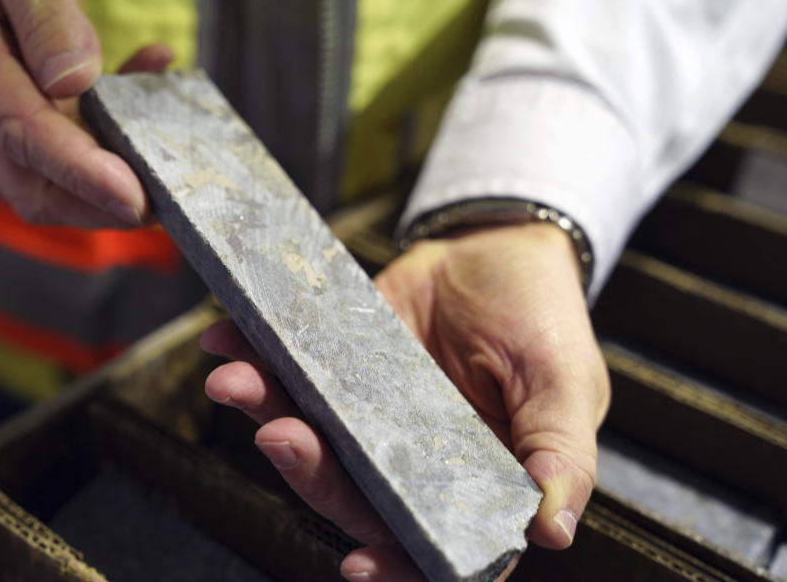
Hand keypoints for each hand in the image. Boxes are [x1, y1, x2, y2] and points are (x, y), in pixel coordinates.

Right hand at [0, 0, 157, 227]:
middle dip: (99, 203)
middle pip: (30, 182)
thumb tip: (72, 83)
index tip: (133, 197)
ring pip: (54, 174)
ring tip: (172, 138)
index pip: (20, 132)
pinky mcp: (20, 108)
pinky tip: (153, 71)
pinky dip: (115, 124)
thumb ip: (47, 15)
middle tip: (165, 200)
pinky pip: (71, 138)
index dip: (79, 172)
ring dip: (117, 168)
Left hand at [201, 222, 609, 580]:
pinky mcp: (338, 367)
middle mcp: (411, 460)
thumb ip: (560, 454)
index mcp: (472, 482)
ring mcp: (367, 414)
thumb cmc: (545, 319)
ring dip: (268, 414)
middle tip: (282, 436)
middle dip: (310, 472)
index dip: (397, 565)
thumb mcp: (566, 383)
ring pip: (310, 435)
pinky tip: (228, 340)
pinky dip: (255, 358)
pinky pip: (292, 372)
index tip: (359, 565)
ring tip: (236, 381)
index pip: (431, 544)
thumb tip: (552, 530)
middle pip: (352, 492)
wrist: (497, 243)